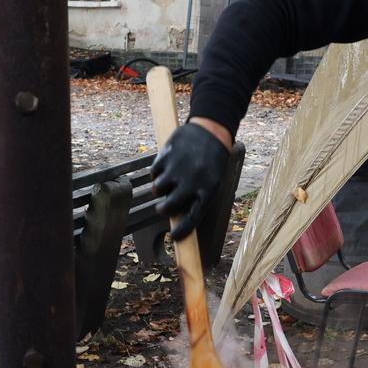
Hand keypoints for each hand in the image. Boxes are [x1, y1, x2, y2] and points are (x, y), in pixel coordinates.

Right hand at [151, 121, 228, 238]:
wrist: (210, 130)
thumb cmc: (211, 160)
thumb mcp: (212, 180)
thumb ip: (197, 196)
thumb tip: (178, 216)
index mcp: (208, 190)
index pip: (193, 217)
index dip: (182, 230)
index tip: (174, 237)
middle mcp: (192, 181)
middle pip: (170, 205)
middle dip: (163, 209)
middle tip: (161, 208)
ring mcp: (178, 168)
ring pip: (158, 189)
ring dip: (159, 189)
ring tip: (165, 183)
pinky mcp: (167, 155)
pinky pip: (154, 171)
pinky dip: (157, 172)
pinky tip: (166, 165)